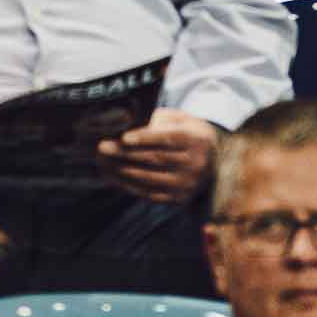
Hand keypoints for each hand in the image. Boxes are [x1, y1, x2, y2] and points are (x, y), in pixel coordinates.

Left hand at [96, 108, 219, 203]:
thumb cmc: (188, 132)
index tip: (124, 137)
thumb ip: (159, 118)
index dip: (145, 138)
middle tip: (103, 147)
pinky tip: (114, 177)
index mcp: (196, 140)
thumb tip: (130, 121)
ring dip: (123, 170)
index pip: (168, 139)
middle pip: (156, 158)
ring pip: (151, 178)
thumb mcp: (180, 119)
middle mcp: (195, 164)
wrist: (213, 160)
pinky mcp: (180, 198)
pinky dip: (130, 186)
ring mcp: (188, 184)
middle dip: (126, 153)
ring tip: (103, 162)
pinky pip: (151, 193)